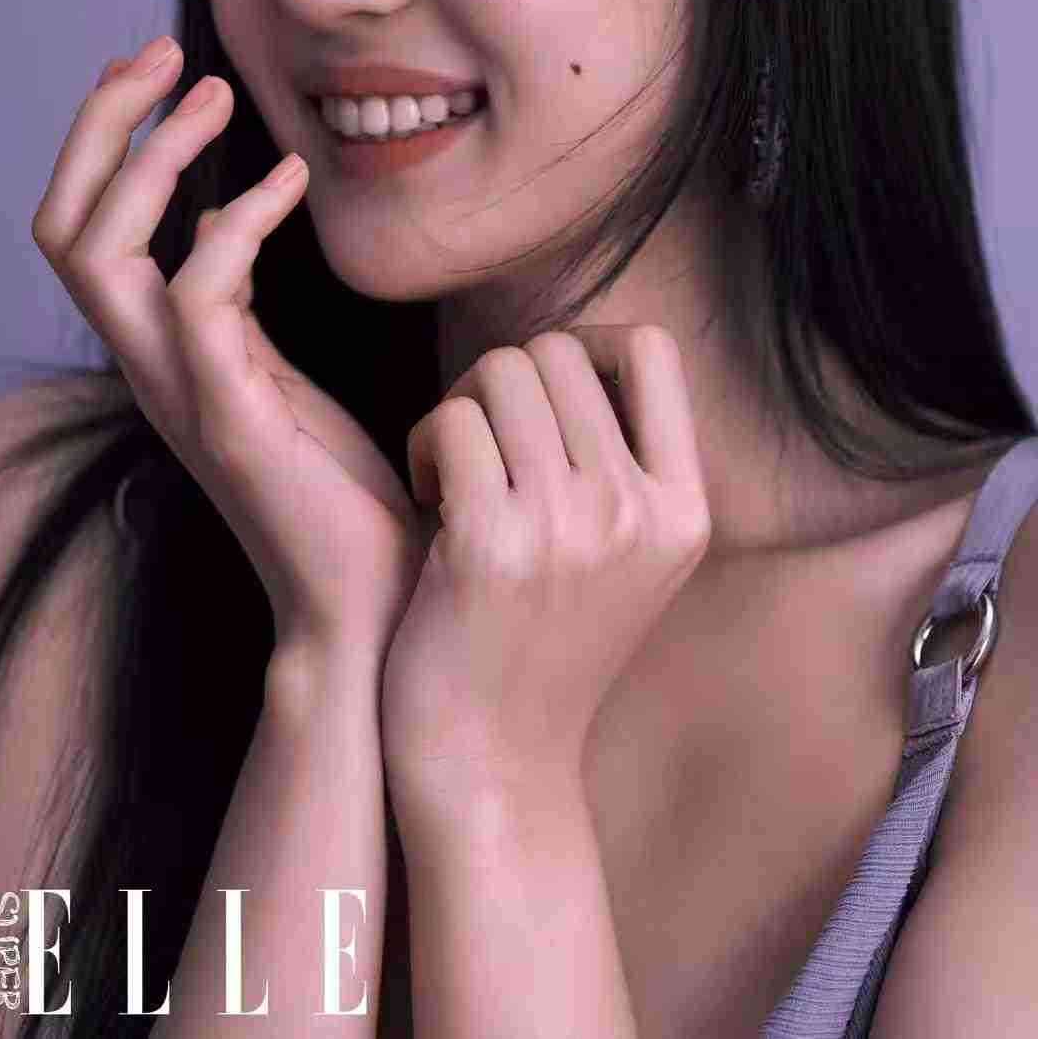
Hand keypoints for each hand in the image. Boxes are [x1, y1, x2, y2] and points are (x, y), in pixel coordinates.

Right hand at [32, 40, 425, 658]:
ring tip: (217, 93)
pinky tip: (294, 183)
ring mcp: (179, 394)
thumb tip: (240, 232)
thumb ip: (244, 317)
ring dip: (153, 156)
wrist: (367, 602)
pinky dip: (236, 219)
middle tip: (169, 52)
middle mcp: (150, 370)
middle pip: (63, 225)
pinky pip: (198, 290)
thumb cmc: (340, 495)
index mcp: (160, 356)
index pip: (86, 232)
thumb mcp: (278, 382)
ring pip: (100, 248)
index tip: (168, 75)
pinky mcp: (229, 415)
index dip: (108, 144)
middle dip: (102, 126)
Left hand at [379, 324, 710, 804]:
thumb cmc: (544, 645)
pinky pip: (450, 421)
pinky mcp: (491, 544)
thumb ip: (623, 464)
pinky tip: (429, 499)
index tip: (544, 397)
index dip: (587, 346)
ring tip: (453, 473)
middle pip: (557, 351)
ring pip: (499, 373)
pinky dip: (425, 443)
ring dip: (459, 408)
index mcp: (684, 511)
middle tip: (480, 446)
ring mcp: (569, 527)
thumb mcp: (626, 559)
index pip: (652, 348)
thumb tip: (575, 350)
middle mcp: (637, 512)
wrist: (494, 762)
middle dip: (502, 382)